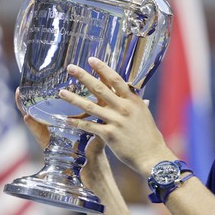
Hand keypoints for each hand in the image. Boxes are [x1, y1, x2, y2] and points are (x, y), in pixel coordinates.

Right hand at [14, 87, 107, 187]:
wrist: (93, 178)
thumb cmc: (97, 155)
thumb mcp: (100, 133)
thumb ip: (103, 118)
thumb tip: (112, 99)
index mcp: (70, 124)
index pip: (61, 105)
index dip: (56, 91)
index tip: (51, 77)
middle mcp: (58, 129)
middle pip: (46, 109)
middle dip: (37, 96)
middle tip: (28, 82)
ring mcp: (52, 137)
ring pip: (38, 119)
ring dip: (28, 107)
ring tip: (19, 94)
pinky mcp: (49, 148)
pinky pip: (39, 135)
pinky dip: (32, 126)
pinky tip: (26, 116)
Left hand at [59, 57, 175, 175]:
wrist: (152, 155)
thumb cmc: (149, 136)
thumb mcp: (144, 114)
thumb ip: (135, 103)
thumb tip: (133, 95)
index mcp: (133, 100)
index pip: (115, 79)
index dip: (102, 68)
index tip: (91, 60)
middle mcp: (123, 108)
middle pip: (99, 88)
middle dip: (83, 76)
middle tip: (71, 68)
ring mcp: (116, 121)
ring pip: (90, 106)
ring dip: (74, 98)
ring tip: (61, 92)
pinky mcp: (109, 135)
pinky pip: (89, 126)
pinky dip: (77, 122)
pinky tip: (67, 119)